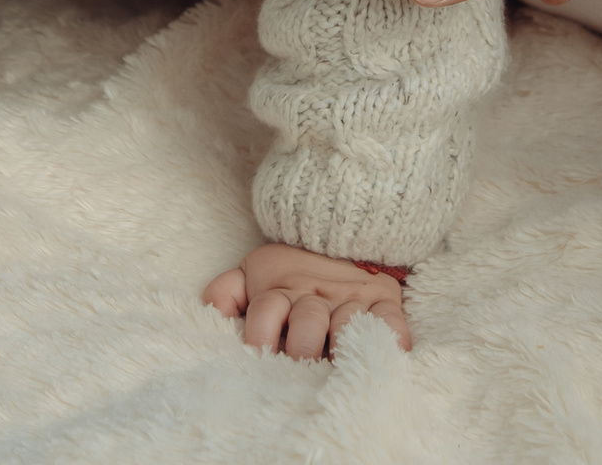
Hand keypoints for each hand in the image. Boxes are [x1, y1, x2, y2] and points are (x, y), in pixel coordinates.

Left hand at [202, 243, 412, 359]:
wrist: (343, 233)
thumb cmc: (292, 272)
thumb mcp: (255, 273)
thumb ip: (227, 291)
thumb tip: (209, 313)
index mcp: (282, 290)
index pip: (267, 311)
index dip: (260, 335)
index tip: (258, 356)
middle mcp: (316, 297)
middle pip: (307, 323)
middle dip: (302, 349)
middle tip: (300, 369)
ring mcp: (352, 300)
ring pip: (346, 324)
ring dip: (342, 345)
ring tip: (339, 368)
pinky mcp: (384, 303)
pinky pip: (391, 321)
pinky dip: (391, 337)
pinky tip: (388, 353)